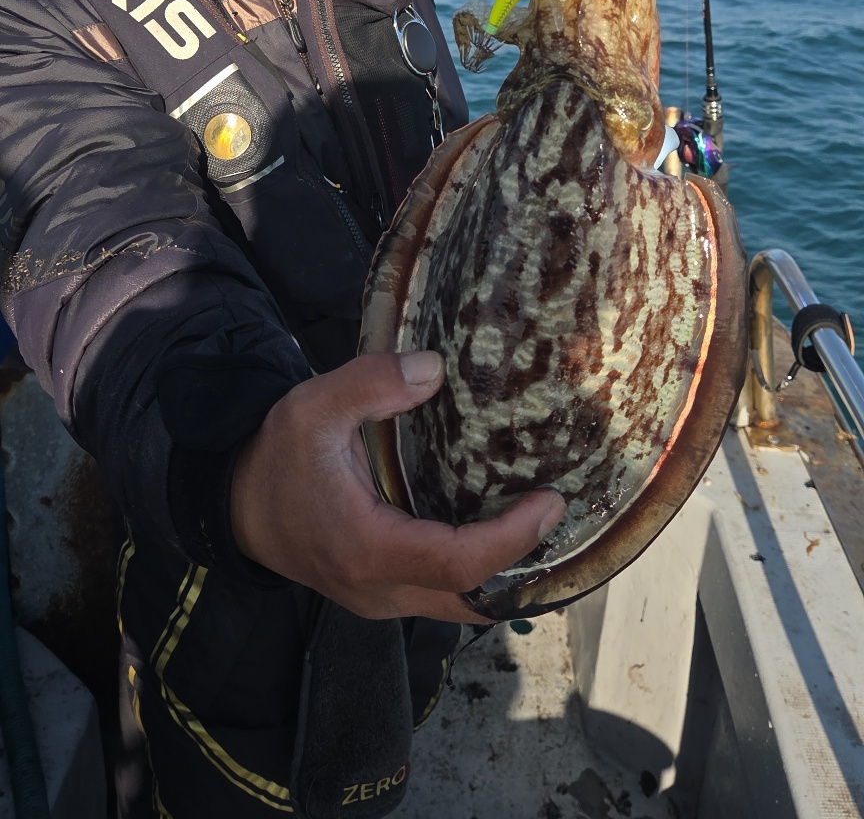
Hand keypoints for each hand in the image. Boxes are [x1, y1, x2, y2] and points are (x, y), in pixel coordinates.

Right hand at [230, 350, 564, 621]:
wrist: (233, 506)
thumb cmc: (274, 457)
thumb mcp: (311, 407)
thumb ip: (370, 383)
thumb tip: (435, 369)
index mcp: (366, 548)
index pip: (458, 562)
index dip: (512, 538)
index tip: (549, 502)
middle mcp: (378, 589)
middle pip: (471, 598)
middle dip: (522, 564)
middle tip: (556, 512)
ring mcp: (379, 600)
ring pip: (459, 606)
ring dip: (502, 573)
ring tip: (536, 520)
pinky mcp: (379, 595)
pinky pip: (442, 597)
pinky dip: (476, 573)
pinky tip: (496, 530)